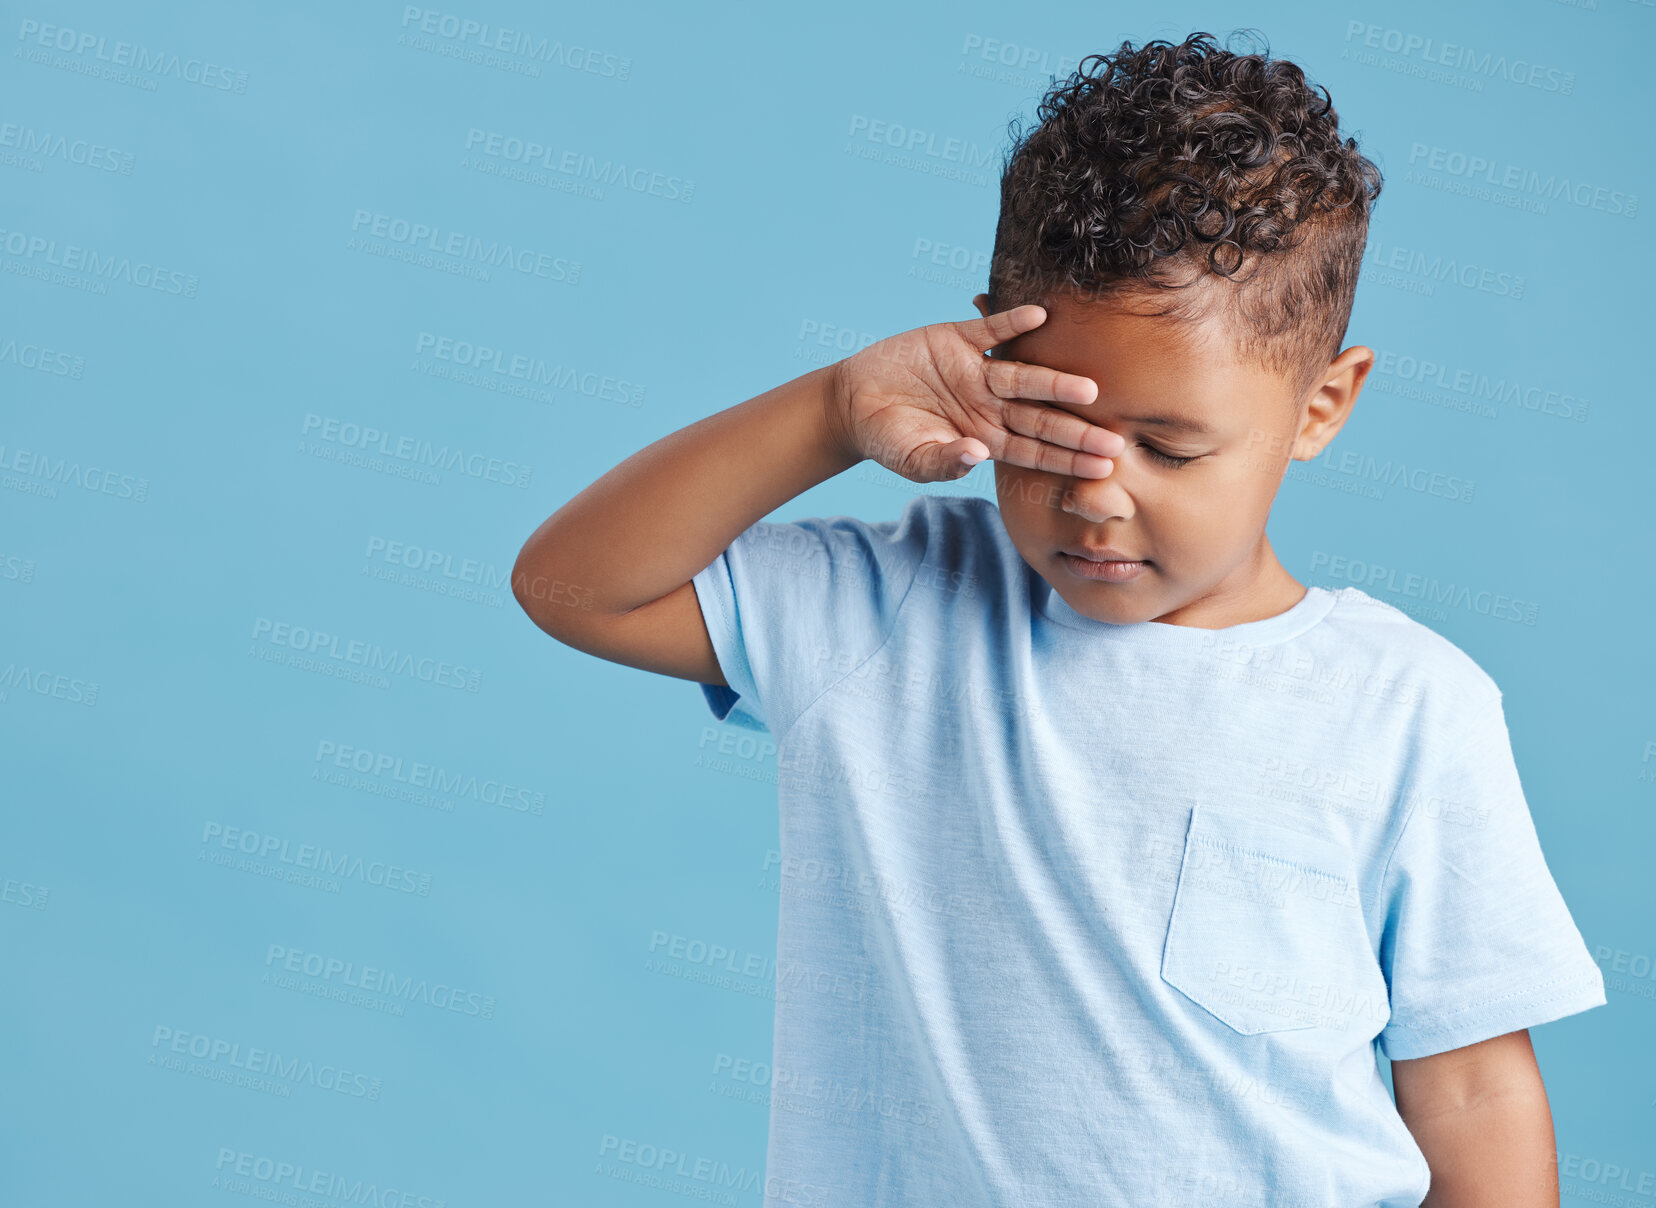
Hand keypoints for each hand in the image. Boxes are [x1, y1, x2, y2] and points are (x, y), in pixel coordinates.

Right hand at [824, 304, 1123, 483]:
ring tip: (1089, 388)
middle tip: (1116, 440)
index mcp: (986, 438)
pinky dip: (1011, 322)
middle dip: (1078, 430)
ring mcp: (977, 373)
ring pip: (1024, 377)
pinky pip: (990, 331)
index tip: (1103, 468)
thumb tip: (975, 457)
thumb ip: (944, 461)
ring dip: (1055, 381)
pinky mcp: (957, 340)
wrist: (855, 402)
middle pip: (1042, 418)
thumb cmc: (887, 439)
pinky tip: (1039, 316)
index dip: (1069, 460)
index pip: (1036, 452)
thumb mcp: (912, 459)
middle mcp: (990, 406)